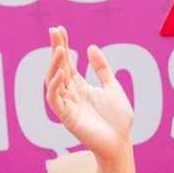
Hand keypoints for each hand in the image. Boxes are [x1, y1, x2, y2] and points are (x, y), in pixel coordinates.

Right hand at [45, 26, 133, 158]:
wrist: (121, 143)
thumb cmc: (118, 120)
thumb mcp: (113, 87)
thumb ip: (102, 69)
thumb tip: (91, 47)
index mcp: (81, 87)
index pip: (67, 62)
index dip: (63, 46)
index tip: (59, 29)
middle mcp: (71, 95)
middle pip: (58, 68)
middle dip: (55, 49)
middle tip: (54, 31)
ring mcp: (67, 105)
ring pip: (53, 81)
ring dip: (54, 64)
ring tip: (59, 49)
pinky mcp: (66, 117)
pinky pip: (54, 99)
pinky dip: (55, 85)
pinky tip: (62, 72)